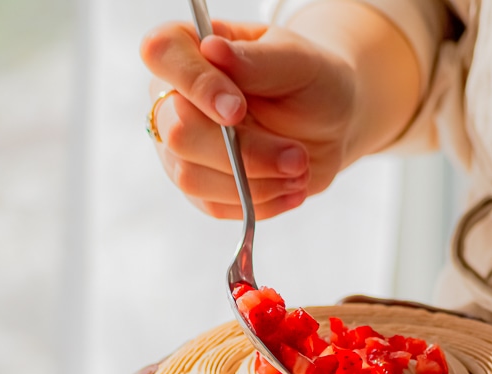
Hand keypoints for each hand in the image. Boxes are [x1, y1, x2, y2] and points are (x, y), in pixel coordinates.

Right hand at [141, 20, 356, 219]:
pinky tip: (290, 188)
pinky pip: (214, 206)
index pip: (161, 53)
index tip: (238, 109)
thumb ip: (257, 60)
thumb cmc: (311, 83)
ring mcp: (181, 149)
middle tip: (296, 156)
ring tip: (300, 171)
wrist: (330, 126)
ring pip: (192, 178)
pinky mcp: (200, 188)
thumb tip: (212, 49)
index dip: (195, 84)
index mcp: (191, 49)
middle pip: (177, 132)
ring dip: (254, 183)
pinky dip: (259, 202)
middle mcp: (174, 98)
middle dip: (242, 153)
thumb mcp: (298, 62)